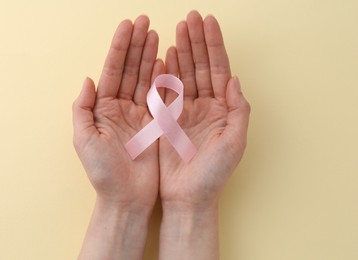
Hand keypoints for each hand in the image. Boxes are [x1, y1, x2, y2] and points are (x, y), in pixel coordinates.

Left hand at [73, 16, 162, 259]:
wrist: (127, 197)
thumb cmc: (103, 172)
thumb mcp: (84, 140)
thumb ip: (82, 108)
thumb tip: (88, 79)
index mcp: (103, 108)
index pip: (113, 70)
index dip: (120, 48)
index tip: (128, 26)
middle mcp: (121, 107)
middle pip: (130, 69)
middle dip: (137, 45)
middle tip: (146, 22)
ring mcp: (140, 114)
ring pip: (145, 79)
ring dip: (150, 56)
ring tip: (157, 34)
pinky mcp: (155, 124)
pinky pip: (160, 97)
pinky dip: (163, 78)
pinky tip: (166, 61)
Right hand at [158, 11, 250, 259]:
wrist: (187, 197)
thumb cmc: (213, 174)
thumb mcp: (234, 143)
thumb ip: (238, 109)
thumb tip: (234, 78)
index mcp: (222, 109)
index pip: (218, 69)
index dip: (213, 45)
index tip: (208, 22)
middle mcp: (205, 106)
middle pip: (201, 66)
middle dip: (196, 41)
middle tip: (190, 17)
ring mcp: (185, 110)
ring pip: (184, 74)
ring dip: (182, 51)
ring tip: (178, 29)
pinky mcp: (167, 119)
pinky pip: (166, 91)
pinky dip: (166, 72)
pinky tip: (165, 55)